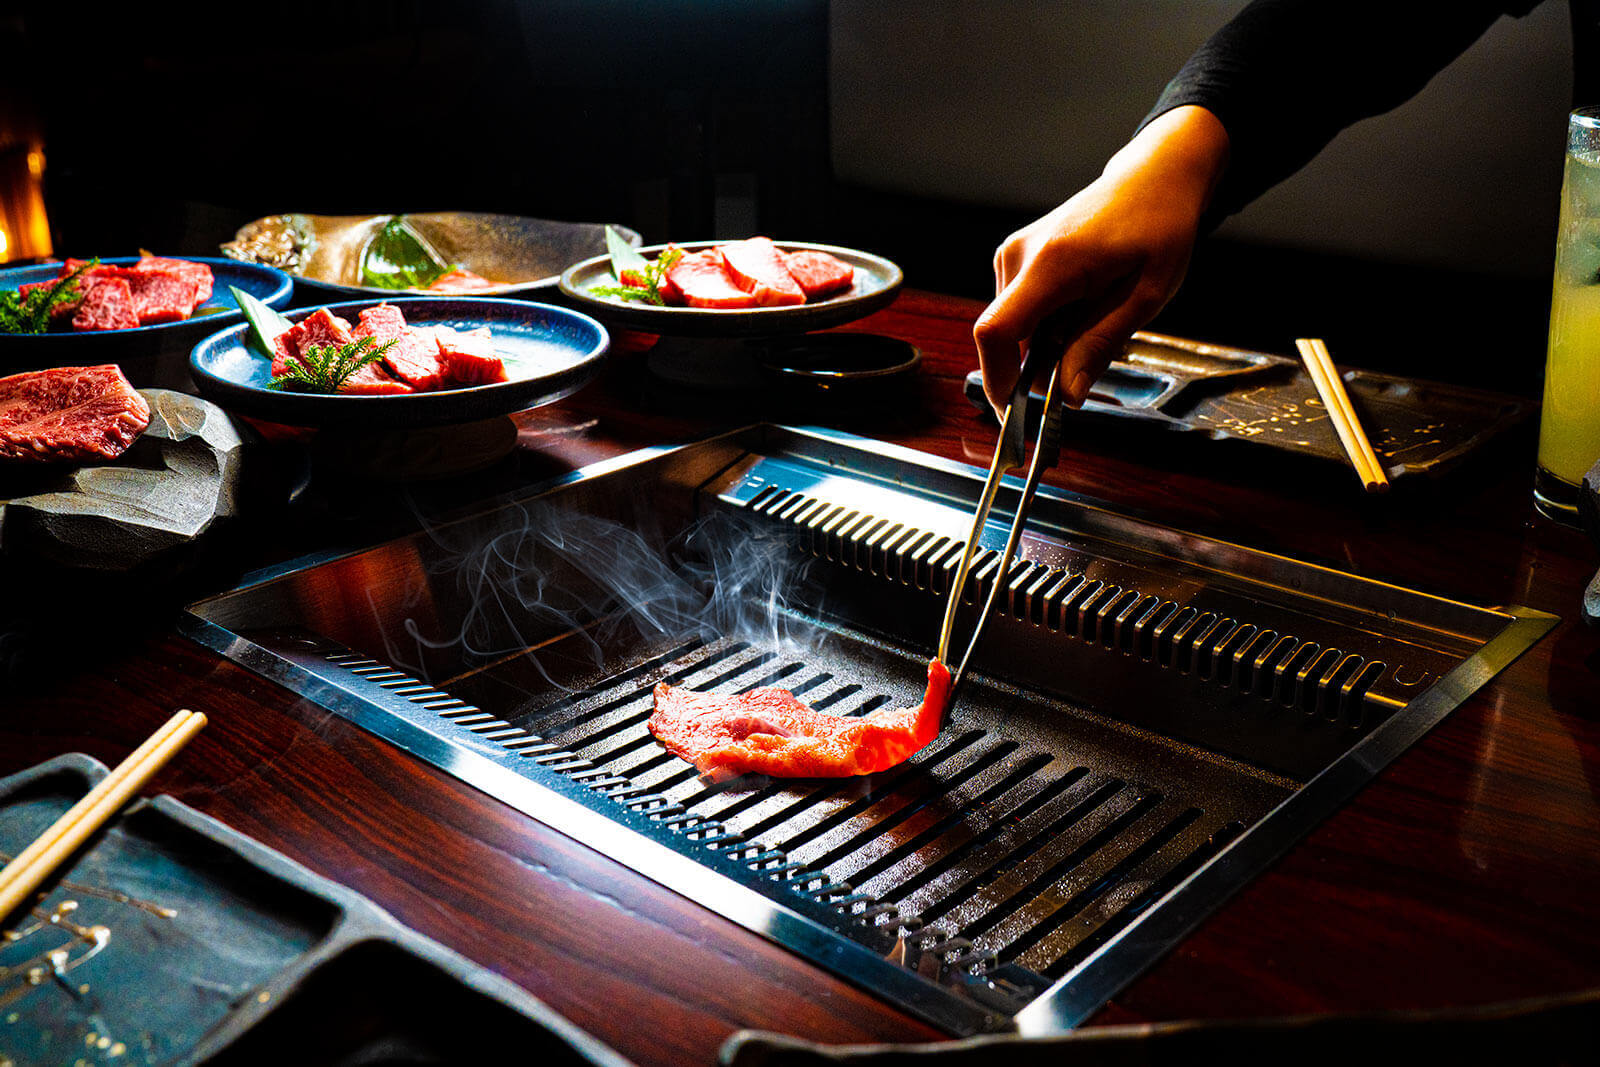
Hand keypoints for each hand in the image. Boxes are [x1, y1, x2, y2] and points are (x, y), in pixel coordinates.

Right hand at [974, 105, 1229, 413]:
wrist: (1153, 178)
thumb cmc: (1158, 227)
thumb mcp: (1145, 296)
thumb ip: (1099, 345)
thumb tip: (1067, 395)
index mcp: (1052, 263)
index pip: (996, 333)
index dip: (998, 381)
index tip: (1016, 414)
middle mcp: (1019, 255)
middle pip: (1004, 337)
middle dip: (1035, 366)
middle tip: (1085, 364)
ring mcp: (1012, 253)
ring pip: (1012, 327)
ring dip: (1044, 344)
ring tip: (1095, 319)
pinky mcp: (1014, 257)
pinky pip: (1018, 310)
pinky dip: (1044, 325)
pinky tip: (1081, 307)